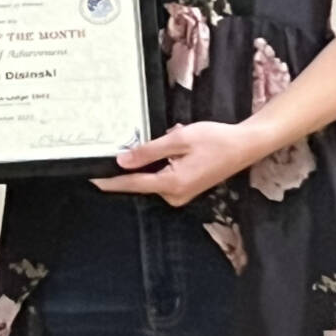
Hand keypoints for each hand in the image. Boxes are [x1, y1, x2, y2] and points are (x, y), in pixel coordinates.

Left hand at [91, 121, 273, 206]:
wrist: (245, 145)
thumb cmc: (215, 140)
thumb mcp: (177, 140)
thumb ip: (147, 152)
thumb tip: (122, 161)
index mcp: (171, 184)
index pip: (132, 184)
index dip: (110, 180)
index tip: (91, 178)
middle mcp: (175, 195)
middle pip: (141, 180)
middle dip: (140, 160)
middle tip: (157, 140)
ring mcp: (181, 194)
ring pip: (153, 177)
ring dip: (155, 158)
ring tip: (177, 140)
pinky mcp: (186, 189)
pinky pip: (164, 176)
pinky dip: (164, 161)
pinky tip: (180, 146)